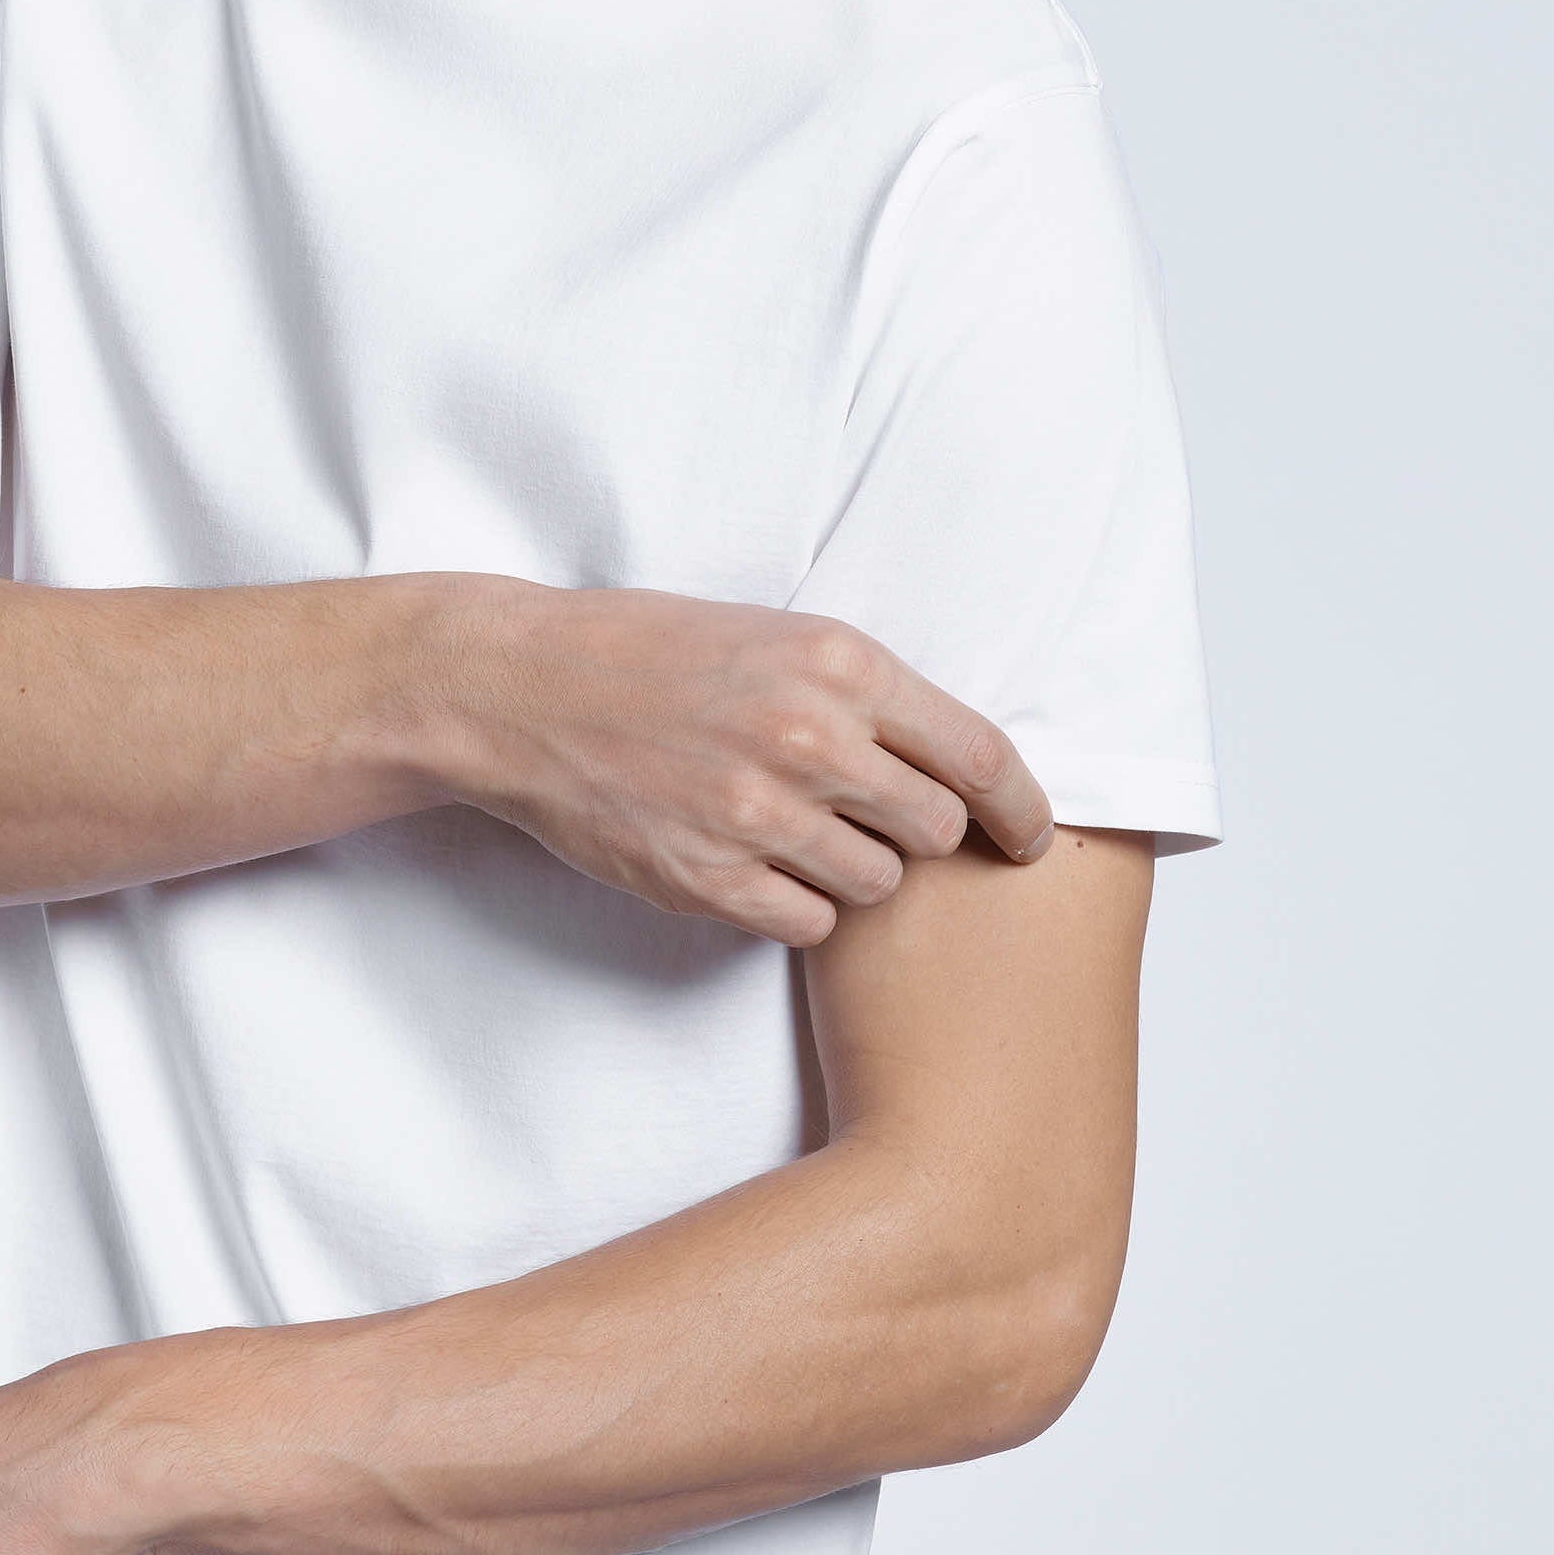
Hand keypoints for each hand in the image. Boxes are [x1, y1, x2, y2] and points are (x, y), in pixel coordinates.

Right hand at [428, 583, 1053, 947]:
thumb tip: (959, 759)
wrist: (522, 689)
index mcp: (839, 664)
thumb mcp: (775, 633)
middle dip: (920, 833)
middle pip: (937, 828)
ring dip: (855, 870)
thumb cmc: (648, 653)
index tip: (1032, 836)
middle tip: (877, 822)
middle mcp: (810, 737)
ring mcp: (758, 813)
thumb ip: (866, 691)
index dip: (1023, 809)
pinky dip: (797, 904)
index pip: (981, 756)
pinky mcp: (710, 877)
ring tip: (794, 832)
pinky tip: (756, 864)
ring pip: (877, 883)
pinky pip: (809, 921)